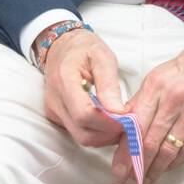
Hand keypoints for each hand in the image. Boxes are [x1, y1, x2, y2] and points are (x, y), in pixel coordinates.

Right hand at [38, 27, 125, 148]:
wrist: (61, 46)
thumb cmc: (83, 48)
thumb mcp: (102, 57)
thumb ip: (109, 85)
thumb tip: (119, 113)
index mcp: (64, 80)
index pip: (84, 115)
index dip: (109, 123)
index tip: (128, 117)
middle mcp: (55, 100)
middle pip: (83, 133)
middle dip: (110, 133)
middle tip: (129, 121)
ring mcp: (54, 111)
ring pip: (82, 138)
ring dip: (105, 135)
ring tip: (120, 120)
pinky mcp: (57, 117)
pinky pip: (79, 133)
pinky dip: (97, 131)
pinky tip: (108, 119)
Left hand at [119, 27, 183, 183]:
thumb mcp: (159, 75)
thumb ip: (142, 100)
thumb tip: (122, 127)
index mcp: (155, 85)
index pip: (134, 124)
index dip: (125, 150)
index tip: (117, 167)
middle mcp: (173, 97)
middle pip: (150, 140)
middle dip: (137, 165)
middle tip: (129, 181)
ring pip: (170, 148)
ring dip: (156, 169)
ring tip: (146, 181)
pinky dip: (177, 162)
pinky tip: (168, 169)